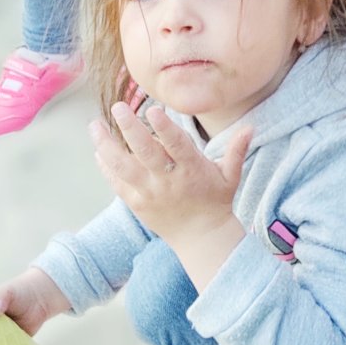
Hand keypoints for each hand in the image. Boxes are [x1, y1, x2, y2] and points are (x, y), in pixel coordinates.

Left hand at [91, 104, 249, 280]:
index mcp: (192, 170)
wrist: (200, 238)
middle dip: (129, 129)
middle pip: (145, 153)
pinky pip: (117, 184)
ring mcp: (150, 193)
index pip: (176, 146)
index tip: (151, 109)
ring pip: (124, 167)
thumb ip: (237, 149)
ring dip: (107, 145)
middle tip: (118, 106)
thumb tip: (250, 126)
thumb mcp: (230, 175)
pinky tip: (98, 149)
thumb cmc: (216, 201)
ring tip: (94, 125)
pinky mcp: (137, 204)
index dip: (164, 128)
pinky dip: (106, 166)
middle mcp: (168, 181)